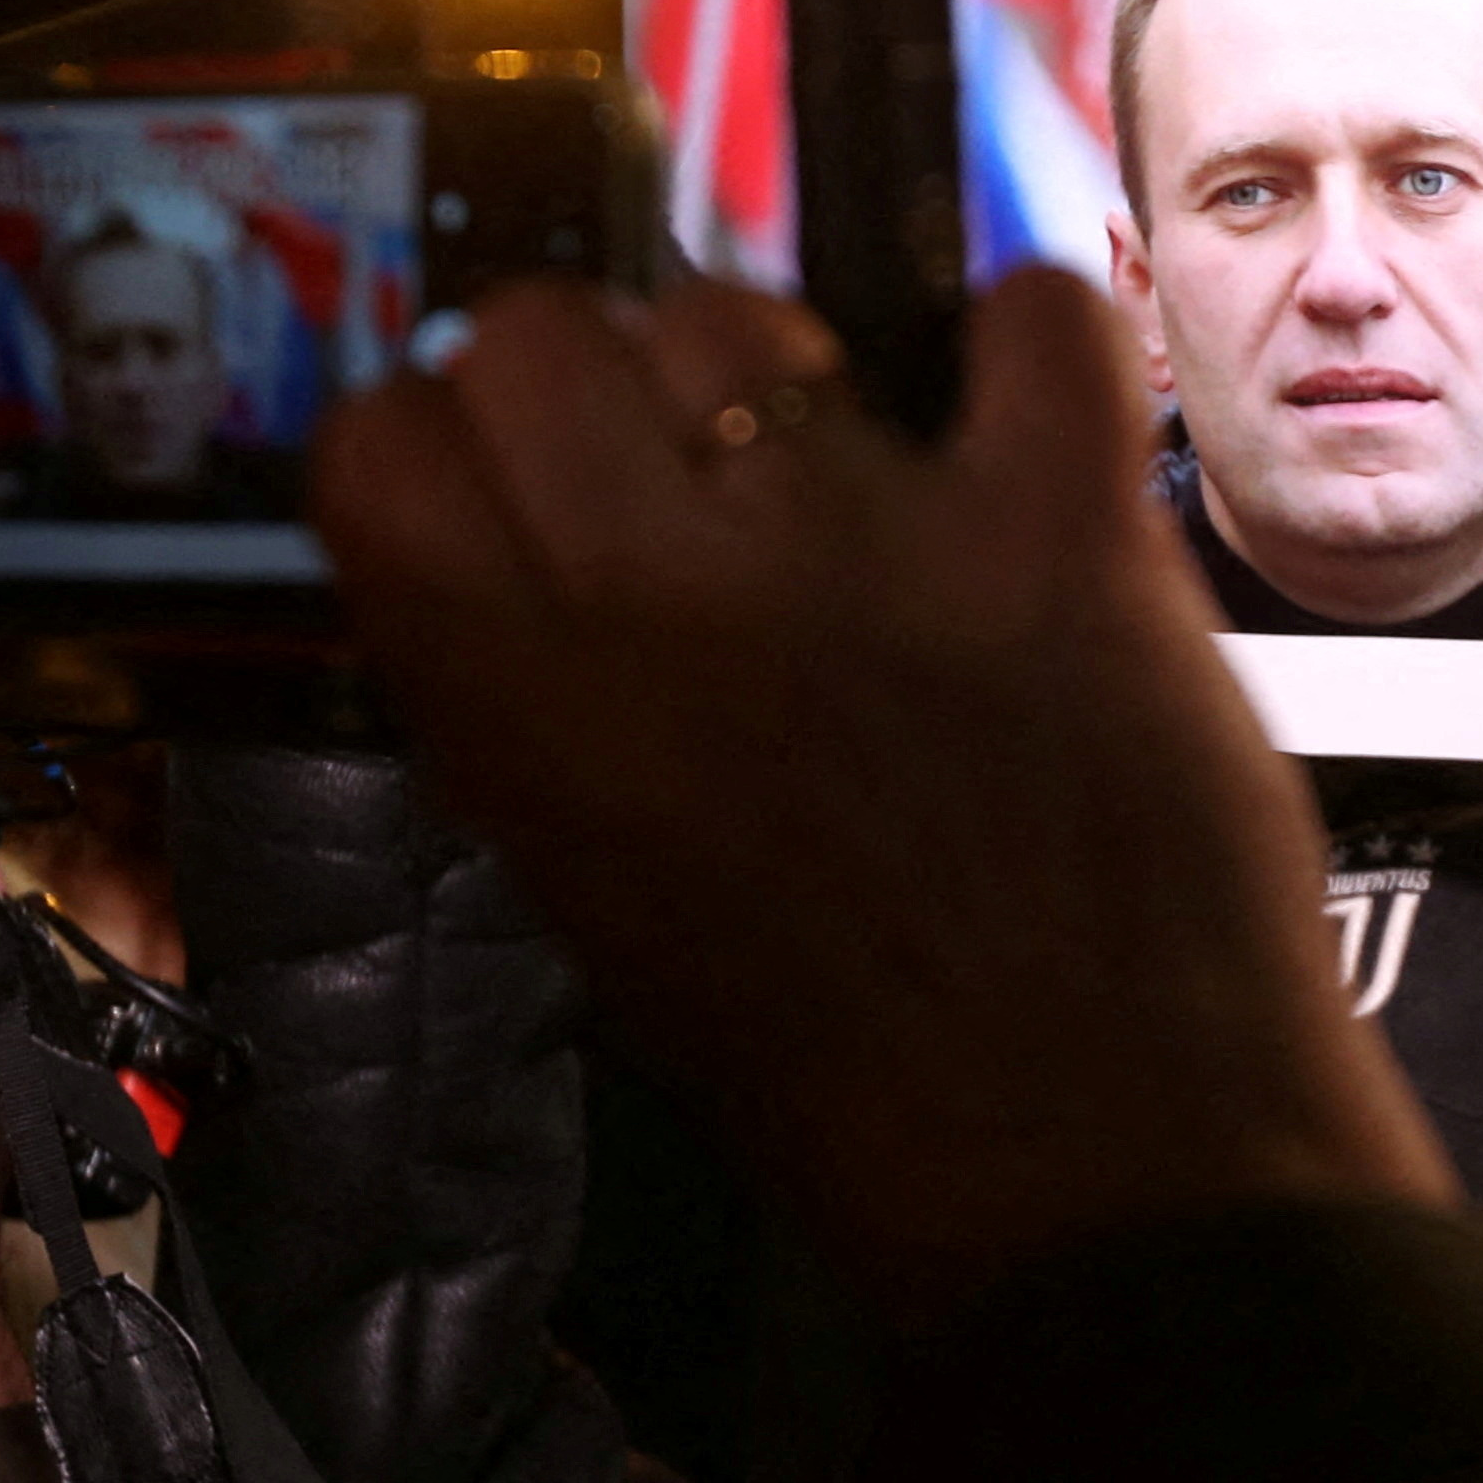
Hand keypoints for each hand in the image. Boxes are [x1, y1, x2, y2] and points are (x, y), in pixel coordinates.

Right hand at [309, 267, 1457, 1318]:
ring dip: (786, 365)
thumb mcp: (604, 899)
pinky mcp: (1057, 522)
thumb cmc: (856, 1076)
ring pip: (746, 305)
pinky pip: (1028, 315)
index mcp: (521, 698)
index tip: (501, 457)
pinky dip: (1026, 341)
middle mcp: (663, 590)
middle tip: (674, 458)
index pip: (380, 434)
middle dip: (598, 373)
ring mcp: (863, 537)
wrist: (1101, 1177)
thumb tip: (517, 547)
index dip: (445, 433)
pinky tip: (1016, 419)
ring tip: (852, 481)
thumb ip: (539, 702)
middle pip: (545, 328)